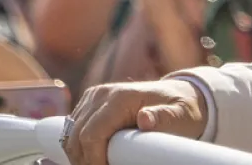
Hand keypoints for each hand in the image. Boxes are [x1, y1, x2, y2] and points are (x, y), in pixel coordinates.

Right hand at [65, 78, 207, 164]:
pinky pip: (73, 130)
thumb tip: (145, 119)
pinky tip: (95, 158)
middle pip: (77, 137)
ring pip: (70, 135)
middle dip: (85, 161)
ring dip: (80, 156)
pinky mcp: (90, 105)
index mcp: (121, 97)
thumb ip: (164, 118)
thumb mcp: (180, 116)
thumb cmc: (180, 109)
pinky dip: (80, 148)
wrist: (178, 95)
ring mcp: (93, 98)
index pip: (92, 134)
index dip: (94, 160)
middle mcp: (102, 94)